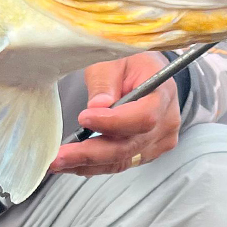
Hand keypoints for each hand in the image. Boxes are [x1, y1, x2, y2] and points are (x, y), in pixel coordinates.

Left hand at [50, 53, 180, 175]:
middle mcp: (166, 121)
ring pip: (123, 159)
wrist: (145, 73)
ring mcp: (160, 140)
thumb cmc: (129, 63)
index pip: (143, 116)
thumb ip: (104, 82)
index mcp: (162, 92)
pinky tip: (74, 163)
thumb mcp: (112, 61)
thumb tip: (97, 106)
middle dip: (91, 153)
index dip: (114, 123)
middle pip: (130, 145)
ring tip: (59, 162)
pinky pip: (121, 163)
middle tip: (60, 156)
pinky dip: (96, 165)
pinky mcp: (148, 151)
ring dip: (88, 164)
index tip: (84, 118)